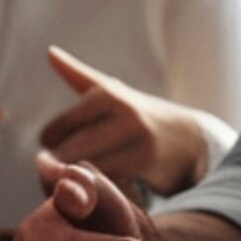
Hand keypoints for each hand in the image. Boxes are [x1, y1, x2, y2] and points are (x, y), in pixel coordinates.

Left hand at [40, 45, 212, 195]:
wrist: (190, 139)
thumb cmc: (139, 114)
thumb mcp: (111, 91)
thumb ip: (76, 75)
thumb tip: (50, 52)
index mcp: (105, 94)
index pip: (56, 130)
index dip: (50, 148)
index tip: (53, 154)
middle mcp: (122, 111)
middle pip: (71, 150)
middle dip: (59, 167)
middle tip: (58, 175)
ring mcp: (138, 136)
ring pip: (89, 166)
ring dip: (78, 179)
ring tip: (77, 183)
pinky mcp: (149, 161)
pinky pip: (111, 180)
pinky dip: (101, 186)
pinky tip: (102, 188)